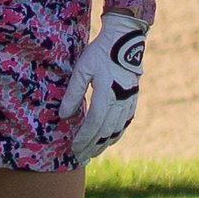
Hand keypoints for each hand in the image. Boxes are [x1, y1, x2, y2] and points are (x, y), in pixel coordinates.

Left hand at [68, 14, 145, 163]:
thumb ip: (73, 93)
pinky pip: (126, 121)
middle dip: (92, 145)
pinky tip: (109, 140)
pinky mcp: (134, 97)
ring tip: (93, 153)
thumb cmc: (99, 53)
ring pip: (118, 128)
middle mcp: (121, 99)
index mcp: (107, 92)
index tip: (74, 148)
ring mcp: (130, 99)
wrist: (124, 40)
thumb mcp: (82, 70)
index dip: (84, 137)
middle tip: (81, 157)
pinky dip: (117, 133)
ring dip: (105, 143)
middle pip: (106, 130)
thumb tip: (64, 116)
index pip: (94, 122)